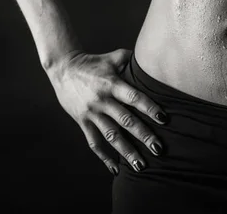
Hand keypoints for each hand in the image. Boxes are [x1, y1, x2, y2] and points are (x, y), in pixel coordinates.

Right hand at [46, 48, 167, 175]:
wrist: (63, 69)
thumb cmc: (94, 62)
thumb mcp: (113, 57)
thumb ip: (132, 60)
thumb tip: (154, 59)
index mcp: (112, 84)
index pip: (133, 97)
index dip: (149, 108)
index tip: (164, 119)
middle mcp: (102, 100)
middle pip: (125, 120)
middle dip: (143, 136)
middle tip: (159, 149)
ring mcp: (91, 113)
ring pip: (111, 136)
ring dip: (127, 152)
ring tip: (141, 166)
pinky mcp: (82, 122)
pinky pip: (94, 143)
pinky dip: (104, 157)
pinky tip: (116, 169)